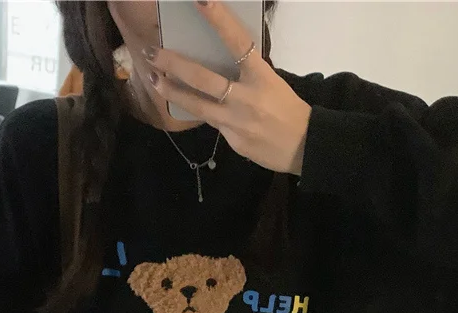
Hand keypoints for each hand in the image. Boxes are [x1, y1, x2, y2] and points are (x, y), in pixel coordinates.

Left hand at [144, 0, 311, 174]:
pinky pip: (211, 122)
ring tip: (153, 79)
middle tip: (152, 52)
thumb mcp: (271, 83)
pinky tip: (184, 104)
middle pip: (203, 79)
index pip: (237, 42)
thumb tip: (218, 61)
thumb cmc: (287, 109)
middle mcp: (247, 98)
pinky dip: (198, 112)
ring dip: (172, 91)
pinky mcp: (233, 141)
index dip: (218, 20)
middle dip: (174, 64)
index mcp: (261, 77)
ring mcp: (237, 122)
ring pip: (197, 105)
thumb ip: (245, 74)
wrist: (304, 147)